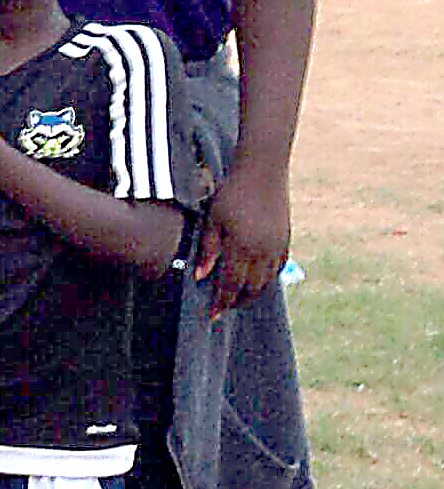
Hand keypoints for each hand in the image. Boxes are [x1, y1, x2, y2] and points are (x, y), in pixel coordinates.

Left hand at [199, 162, 290, 313]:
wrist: (263, 172)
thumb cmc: (231, 193)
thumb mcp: (213, 220)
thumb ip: (208, 250)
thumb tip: (201, 277)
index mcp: (242, 248)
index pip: (231, 286)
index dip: (221, 303)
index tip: (211, 317)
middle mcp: (263, 252)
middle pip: (251, 289)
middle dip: (236, 302)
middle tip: (222, 308)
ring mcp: (278, 247)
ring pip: (267, 282)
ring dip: (252, 293)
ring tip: (237, 298)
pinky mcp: (286, 240)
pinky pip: (278, 268)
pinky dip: (267, 279)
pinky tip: (257, 281)